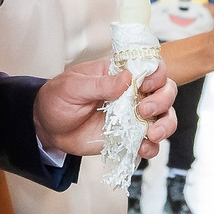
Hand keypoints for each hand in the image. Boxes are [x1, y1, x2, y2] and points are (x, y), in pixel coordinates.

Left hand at [35, 58, 175, 157]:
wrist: (48, 128)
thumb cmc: (58, 99)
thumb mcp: (74, 87)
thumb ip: (101, 83)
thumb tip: (127, 78)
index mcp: (120, 72)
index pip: (151, 64)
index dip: (156, 73)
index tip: (145, 84)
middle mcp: (132, 92)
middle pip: (165, 90)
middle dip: (162, 100)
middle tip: (143, 110)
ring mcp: (133, 115)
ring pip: (165, 117)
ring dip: (165, 125)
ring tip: (151, 133)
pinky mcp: (129, 137)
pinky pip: (151, 143)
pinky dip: (152, 147)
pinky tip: (142, 148)